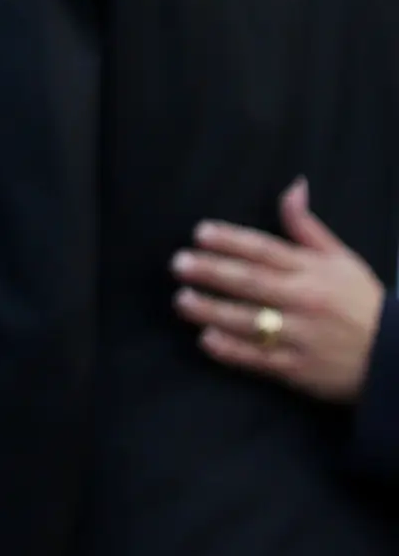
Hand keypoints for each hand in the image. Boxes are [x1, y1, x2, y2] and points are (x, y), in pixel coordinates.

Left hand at [173, 179, 382, 404]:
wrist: (393, 355)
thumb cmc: (360, 302)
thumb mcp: (341, 260)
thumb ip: (307, 227)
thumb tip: (293, 187)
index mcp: (313, 271)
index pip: (267, 250)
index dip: (232, 240)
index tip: (200, 233)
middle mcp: (305, 300)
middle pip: (252, 282)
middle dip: (213, 271)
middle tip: (179, 263)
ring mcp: (301, 335)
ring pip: (250, 320)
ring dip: (213, 310)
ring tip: (182, 300)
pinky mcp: (297, 368)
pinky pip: (260, 358)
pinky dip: (233, 350)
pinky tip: (207, 340)